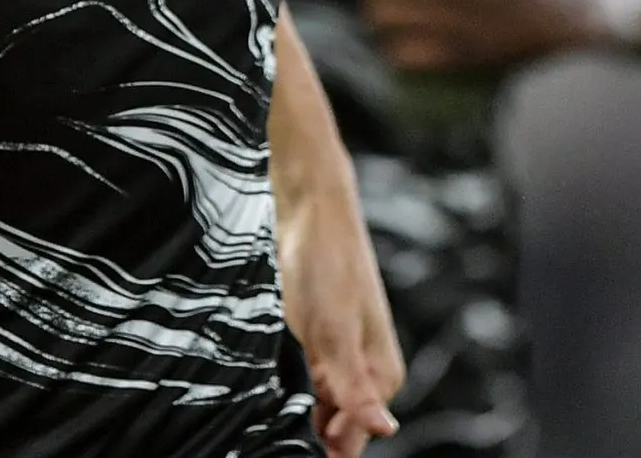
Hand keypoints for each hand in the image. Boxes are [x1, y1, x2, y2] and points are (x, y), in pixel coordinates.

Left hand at [279, 190, 403, 456]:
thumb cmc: (328, 263)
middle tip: (259, 424)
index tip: (276, 448)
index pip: (348, 444)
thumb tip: (386, 429)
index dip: (317, 452)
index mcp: (379, 379)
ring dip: (282, 409)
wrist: (308, 208)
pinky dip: (275, 385)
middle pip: (326, 430)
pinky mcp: (310, 343)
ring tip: (254, 402)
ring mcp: (334, 359)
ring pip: (306, 407)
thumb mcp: (335, 330)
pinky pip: (292, 382)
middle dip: (295, 431)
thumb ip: (355, 385)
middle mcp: (360, 375)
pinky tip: (254, 379)